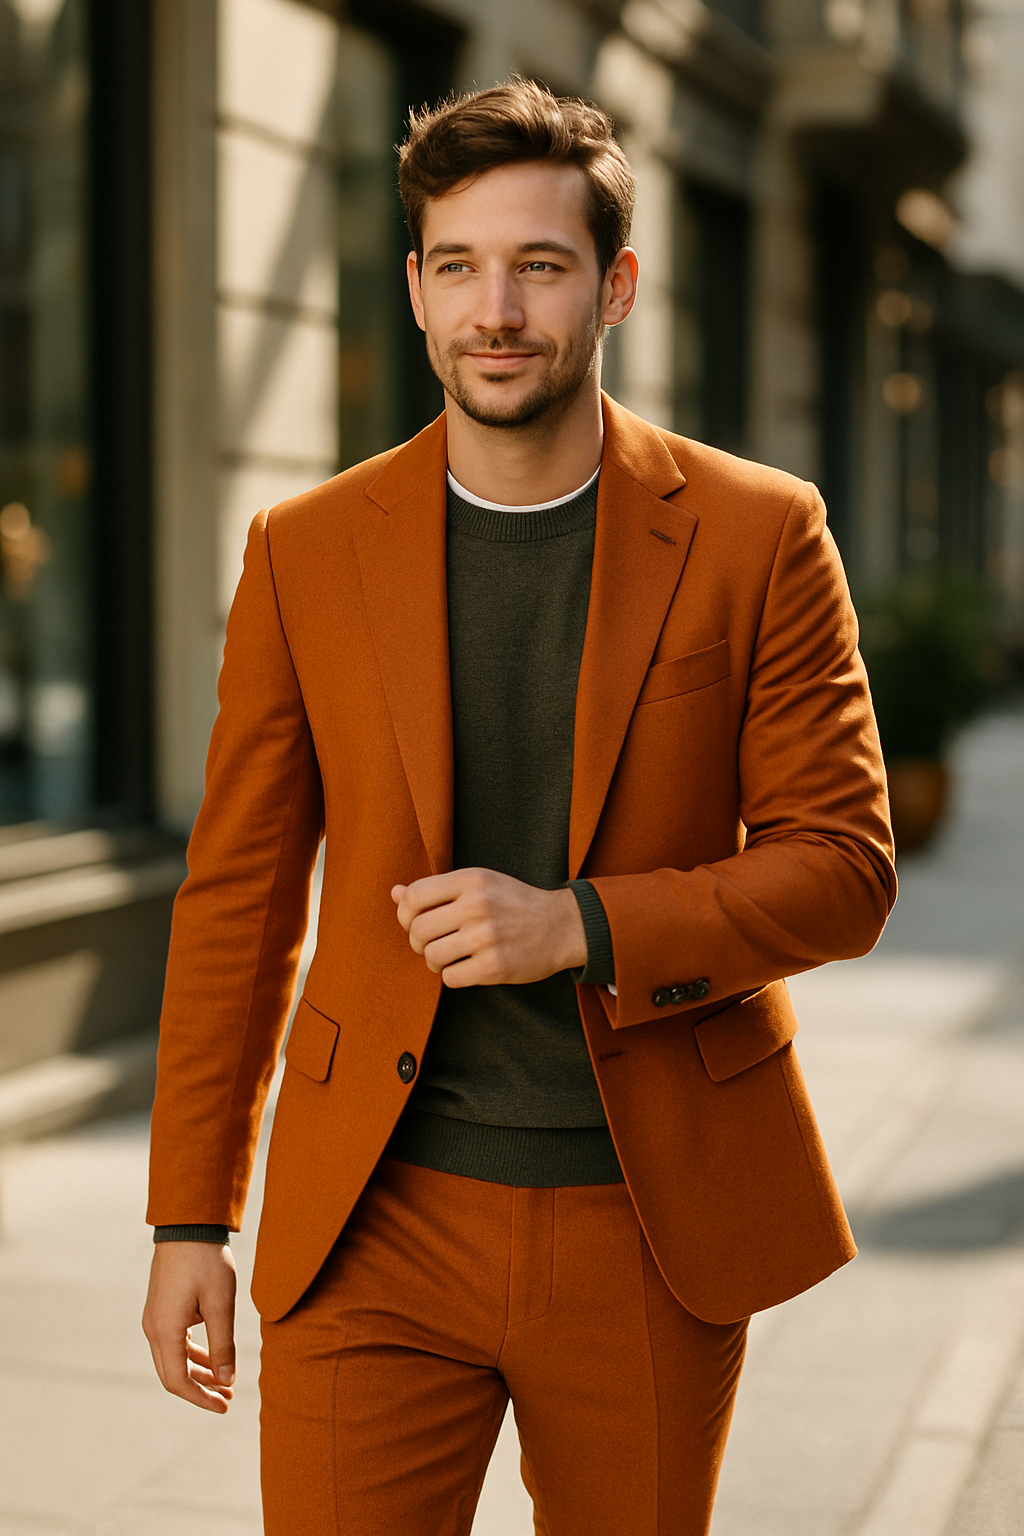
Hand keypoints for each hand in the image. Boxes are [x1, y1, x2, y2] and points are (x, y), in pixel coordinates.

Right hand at [142, 1241, 236, 1411]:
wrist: (188, 1226)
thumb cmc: (206, 1261)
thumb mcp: (221, 1304)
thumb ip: (223, 1345)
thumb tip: (226, 1381)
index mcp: (165, 1331)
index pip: (178, 1382)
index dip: (201, 1398)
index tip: (225, 1405)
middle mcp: (153, 1328)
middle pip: (172, 1374)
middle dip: (200, 1389)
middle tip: (228, 1397)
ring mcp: (155, 1317)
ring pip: (173, 1358)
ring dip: (198, 1372)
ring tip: (225, 1381)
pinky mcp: (161, 1307)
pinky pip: (174, 1341)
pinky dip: (193, 1354)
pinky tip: (214, 1356)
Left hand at [392, 867, 586, 986]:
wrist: (562, 926)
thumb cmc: (514, 903)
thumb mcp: (479, 884)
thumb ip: (437, 889)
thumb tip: (395, 893)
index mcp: (472, 880)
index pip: (415, 896)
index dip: (404, 914)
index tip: (414, 923)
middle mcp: (478, 905)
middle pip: (418, 930)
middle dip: (418, 942)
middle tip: (432, 944)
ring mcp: (487, 937)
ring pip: (432, 957)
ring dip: (434, 962)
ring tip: (449, 958)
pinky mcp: (495, 966)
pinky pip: (451, 978)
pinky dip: (453, 977)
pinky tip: (467, 968)